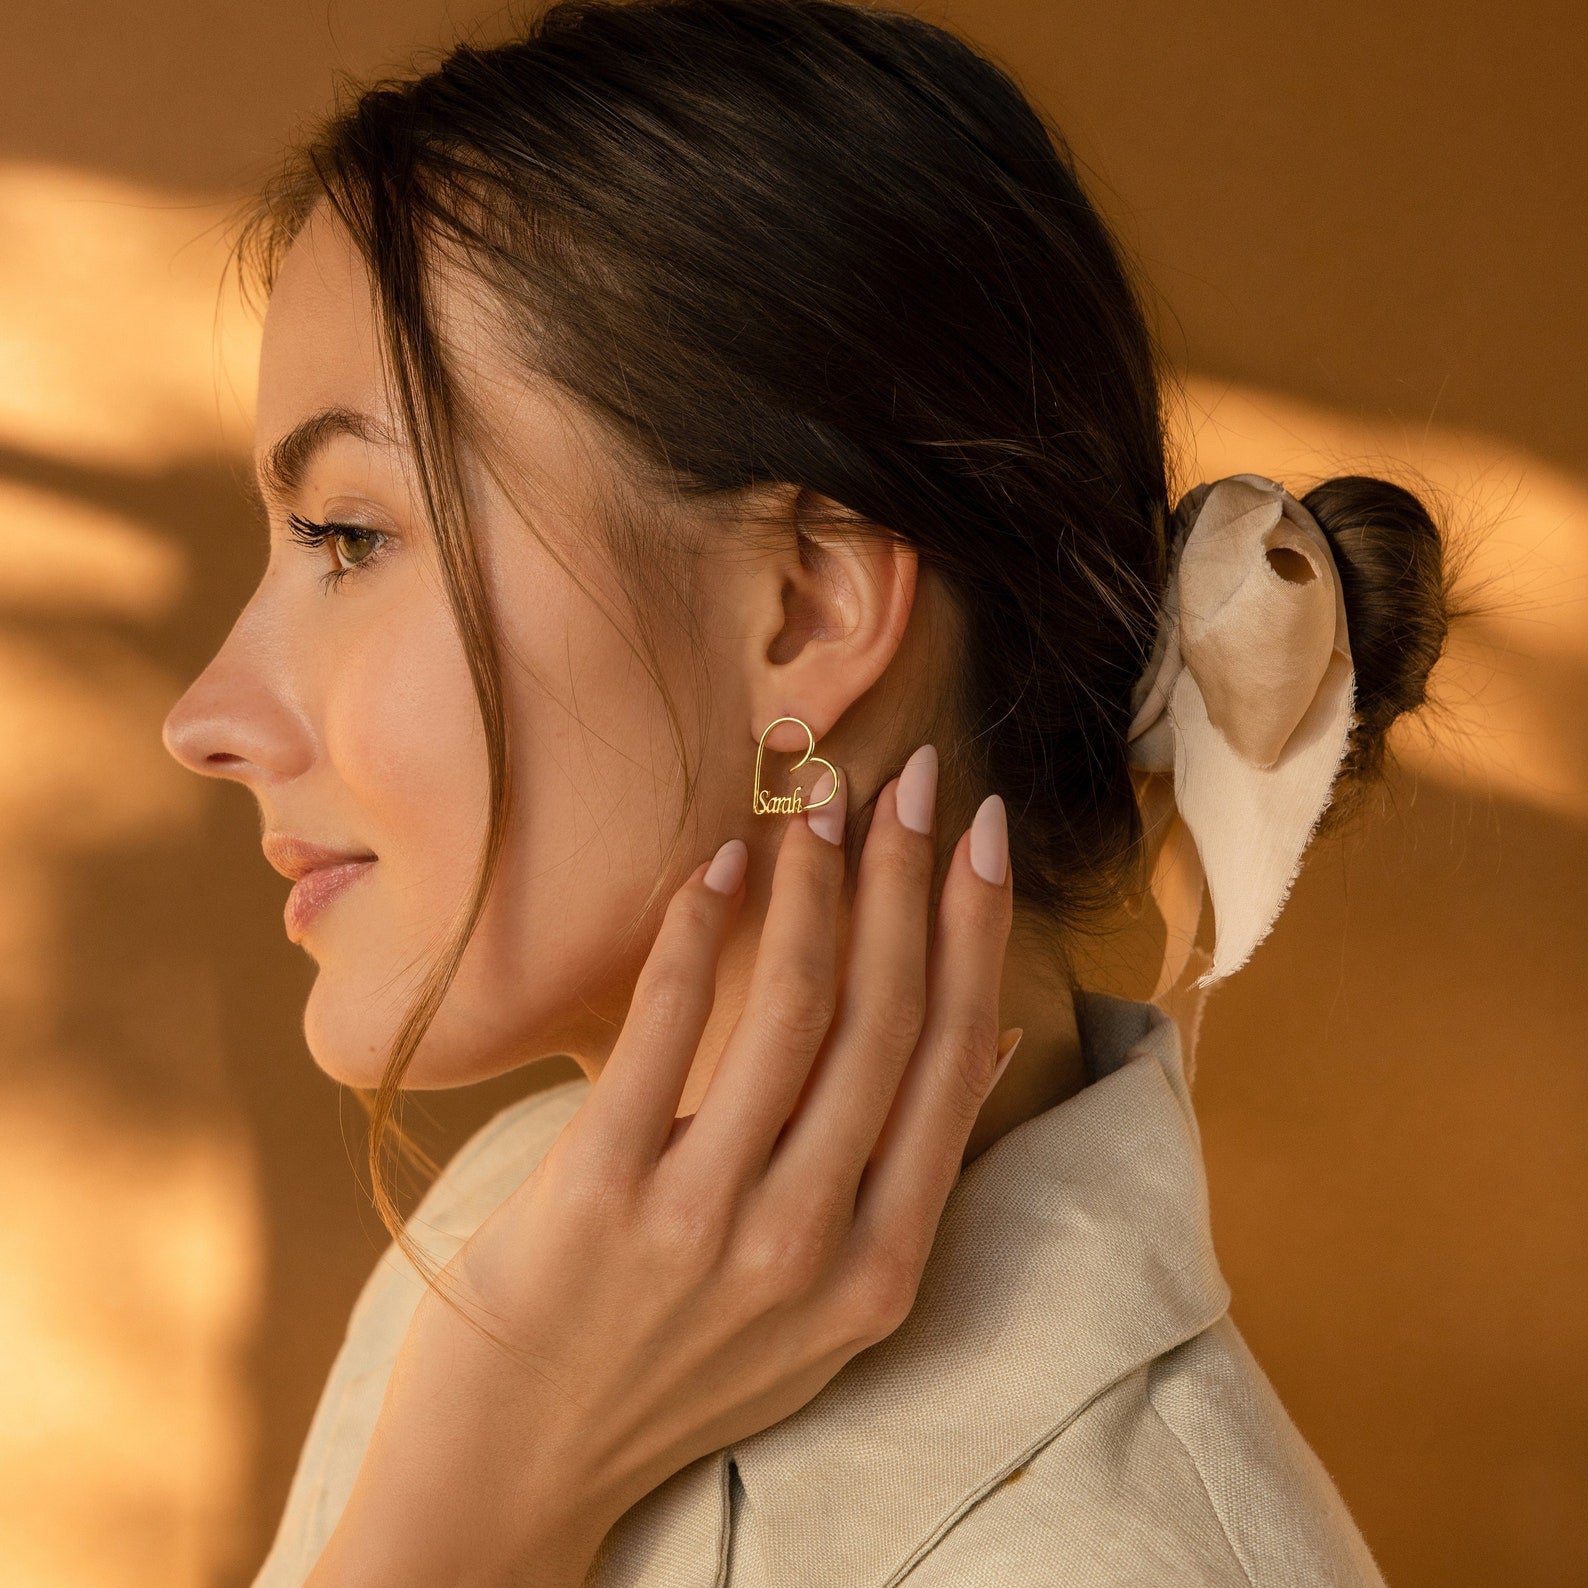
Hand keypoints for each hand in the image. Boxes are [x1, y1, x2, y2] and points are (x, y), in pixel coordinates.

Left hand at [311, 747, 1015, 1587]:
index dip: (974, 930)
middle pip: (883, 1017)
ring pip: (792, 1012)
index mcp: (879, 1271)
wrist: (516, 1480)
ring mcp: (703, 1223)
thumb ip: (902, 1177)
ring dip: (814, 886)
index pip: (949, 1061)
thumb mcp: (825, 1306)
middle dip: (907, 877)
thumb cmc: (676, 1372)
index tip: (980, 833)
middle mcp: (808, 1249)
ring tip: (817, 803)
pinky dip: (696, 932)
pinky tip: (719, 866)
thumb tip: (981, 1041)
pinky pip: (664, 1030)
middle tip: (911, 778)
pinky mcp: (598, 1195)